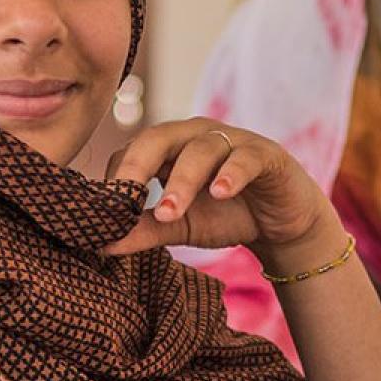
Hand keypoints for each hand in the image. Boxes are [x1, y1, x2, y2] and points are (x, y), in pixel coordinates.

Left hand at [99, 118, 343, 270]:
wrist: (280, 224)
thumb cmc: (224, 216)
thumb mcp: (179, 227)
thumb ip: (143, 230)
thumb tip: (100, 245)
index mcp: (169, 147)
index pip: (132, 152)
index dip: (116, 180)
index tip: (101, 214)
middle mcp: (196, 135)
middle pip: (159, 137)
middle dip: (138, 167)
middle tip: (122, 200)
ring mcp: (232, 140)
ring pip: (200, 149)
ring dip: (182, 180)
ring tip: (170, 211)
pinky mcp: (266, 154)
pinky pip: (245, 157)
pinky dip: (231, 174)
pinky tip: (220, 193)